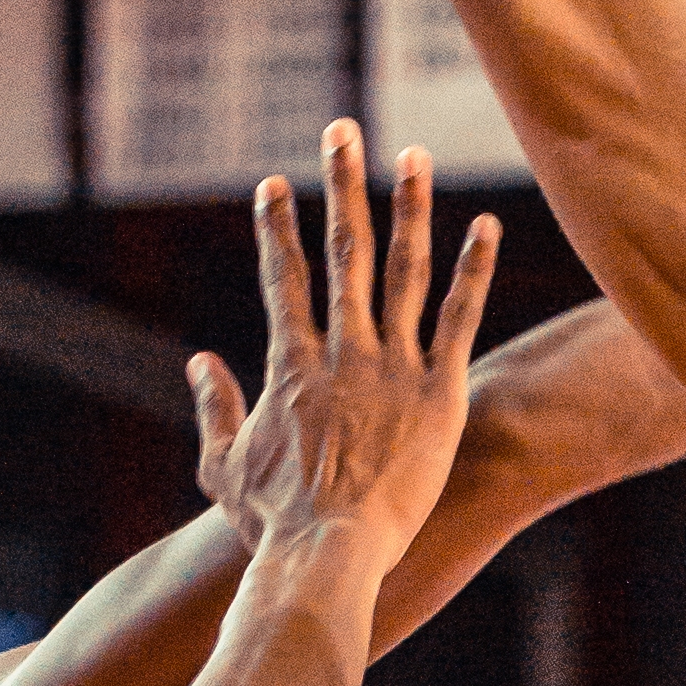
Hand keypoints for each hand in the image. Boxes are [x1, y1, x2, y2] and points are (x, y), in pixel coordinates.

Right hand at [193, 120, 499, 584]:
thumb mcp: (224, 468)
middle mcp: (343, 352)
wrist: (329, 555)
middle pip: (343, 251)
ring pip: (403, 271)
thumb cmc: (273, 525)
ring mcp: (393, 369)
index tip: (273, 183)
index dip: (275, 228)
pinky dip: (473, 271)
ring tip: (415, 155)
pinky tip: (487, 227)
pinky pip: (458, 319)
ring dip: (409, 207)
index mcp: (291, 366)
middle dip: (341, 185)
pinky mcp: (440, 394)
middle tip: (343, 130)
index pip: (282, 279)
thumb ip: (214, 408)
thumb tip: (198, 362)